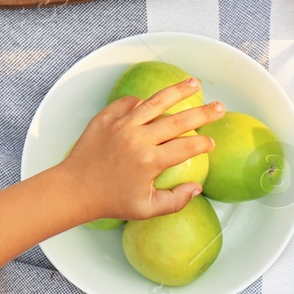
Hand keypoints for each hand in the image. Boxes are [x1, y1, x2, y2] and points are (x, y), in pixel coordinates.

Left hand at [56, 77, 225, 221]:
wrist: (73, 190)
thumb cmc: (110, 202)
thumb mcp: (146, 210)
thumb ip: (175, 201)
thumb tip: (197, 188)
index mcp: (150, 162)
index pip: (186, 148)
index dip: (203, 144)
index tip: (211, 142)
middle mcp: (138, 139)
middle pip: (178, 121)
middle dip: (203, 113)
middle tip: (220, 107)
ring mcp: (121, 126)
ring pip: (155, 102)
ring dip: (178, 91)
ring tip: (194, 83)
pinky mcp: (105, 118)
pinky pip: (127, 103)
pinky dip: (141, 101)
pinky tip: (151, 100)